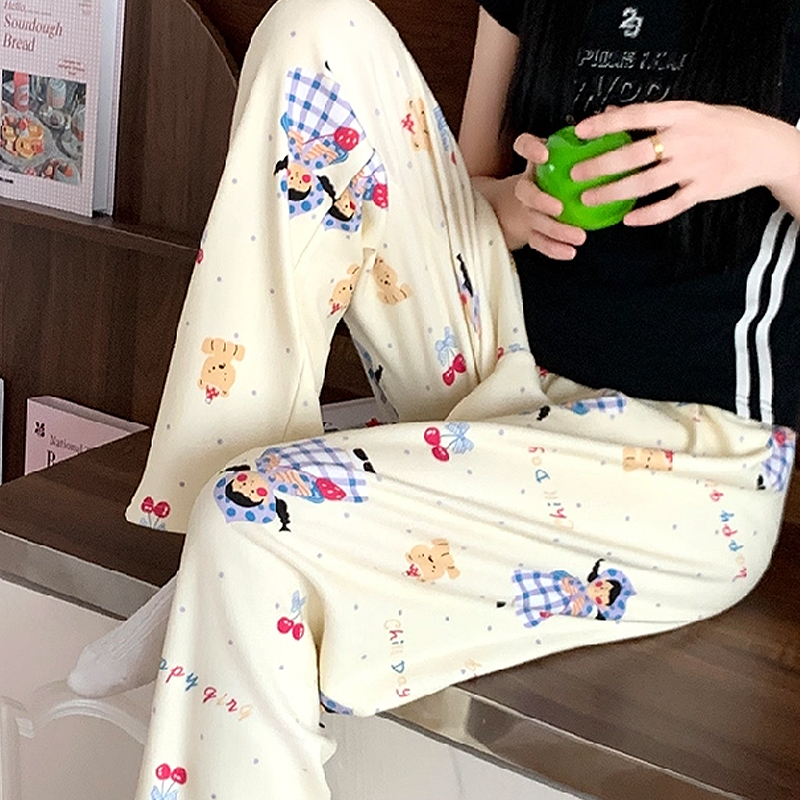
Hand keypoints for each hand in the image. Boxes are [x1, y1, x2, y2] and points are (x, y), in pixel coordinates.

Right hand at [473, 133, 586, 258]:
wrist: (528, 205)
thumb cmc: (557, 174)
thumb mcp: (567, 153)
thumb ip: (588, 137)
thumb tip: (613, 112)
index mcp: (534, 162)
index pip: (522, 146)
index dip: (530, 150)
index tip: (544, 153)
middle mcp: (526, 185)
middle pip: (525, 191)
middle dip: (540, 200)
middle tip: (559, 207)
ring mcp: (525, 211)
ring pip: (535, 221)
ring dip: (555, 230)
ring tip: (579, 237)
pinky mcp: (529, 232)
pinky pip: (538, 243)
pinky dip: (554, 249)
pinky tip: (570, 253)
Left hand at [572, 101, 795, 225]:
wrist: (765, 146)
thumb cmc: (723, 126)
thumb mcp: (690, 111)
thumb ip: (652, 116)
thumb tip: (611, 112)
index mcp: (680, 115)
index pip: (636, 116)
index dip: (606, 123)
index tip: (580, 130)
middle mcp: (684, 140)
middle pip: (634, 154)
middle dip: (601, 166)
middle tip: (577, 174)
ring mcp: (693, 167)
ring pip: (645, 184)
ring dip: (613, 192)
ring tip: (590, 198)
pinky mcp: (702, 190)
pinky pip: (669, 206)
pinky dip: (647, 215)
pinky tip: (628, 219)